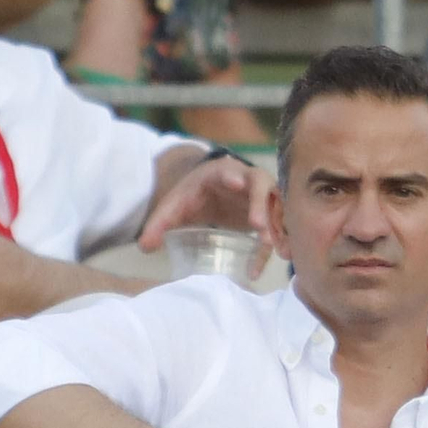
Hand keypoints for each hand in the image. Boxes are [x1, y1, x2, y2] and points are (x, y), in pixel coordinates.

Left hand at [139, 152, 273, 277]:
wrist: (211, 192)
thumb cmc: (194, 195)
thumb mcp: (175, 205)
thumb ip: (159, 224)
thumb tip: (145, 248)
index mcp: (222, 173)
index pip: (230, 170)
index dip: (234, 176)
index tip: (237, 183)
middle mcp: (247, 179)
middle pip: (261, 185)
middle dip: (262, 204)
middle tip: (258, 226)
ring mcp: (262, 195)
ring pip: (276, 206)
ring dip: (277, 226)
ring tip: (276, 249)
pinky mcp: (269, 212)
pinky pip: (279, 224)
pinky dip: (282, 238)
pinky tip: (282, 256)